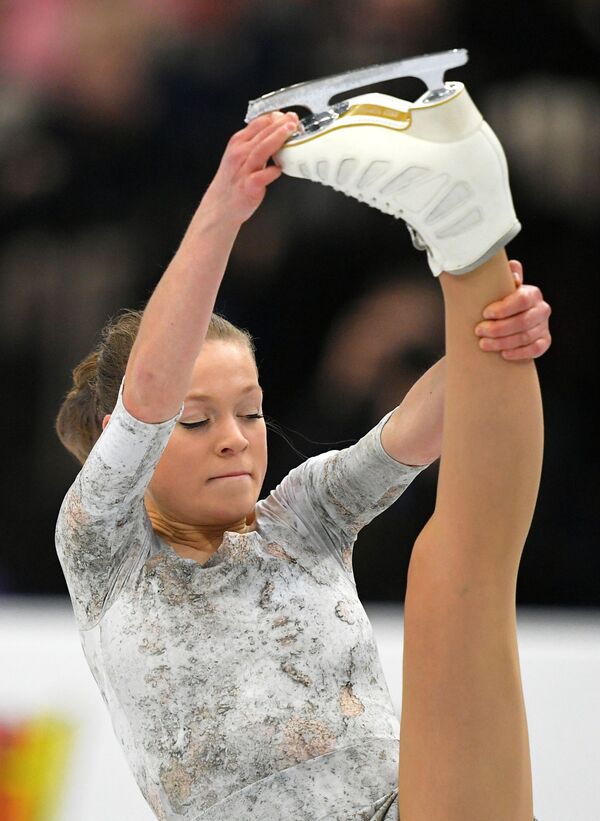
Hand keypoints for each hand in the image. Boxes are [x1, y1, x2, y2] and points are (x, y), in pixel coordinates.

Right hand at [202, 111, 298, 225]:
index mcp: (238, 142)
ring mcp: (244, 169)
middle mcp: (240, 153)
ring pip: (262, 149)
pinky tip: (280, 167)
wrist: (220, 205)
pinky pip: (263, 176)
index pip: (258, 123)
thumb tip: (278, 132)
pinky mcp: (249, 186)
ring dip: (277, 138)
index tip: (289, 116)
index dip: (275, 118)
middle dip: (280, 124)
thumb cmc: (233, 181)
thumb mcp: (240, 155)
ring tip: (291, 131)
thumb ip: (257, 143)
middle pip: (262, 133)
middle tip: (294, 119)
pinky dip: (273, 171)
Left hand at [475, 259, 551, 358]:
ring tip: (484, 344)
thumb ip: (505, 274)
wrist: (510, 318)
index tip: (485, 314)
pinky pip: (536, 349)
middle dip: (498, 328)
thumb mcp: (501, 286)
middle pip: (522, 321)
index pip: (522, 300)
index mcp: (532, 293)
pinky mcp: (544, 341)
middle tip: (479, 331)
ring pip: (526, 337)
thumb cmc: (501, 301)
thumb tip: (512, 270)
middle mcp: (542, 309)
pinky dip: (519, 353)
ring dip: (503, 342)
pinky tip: (503, 354)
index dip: (503, 308)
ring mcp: (544, 326)